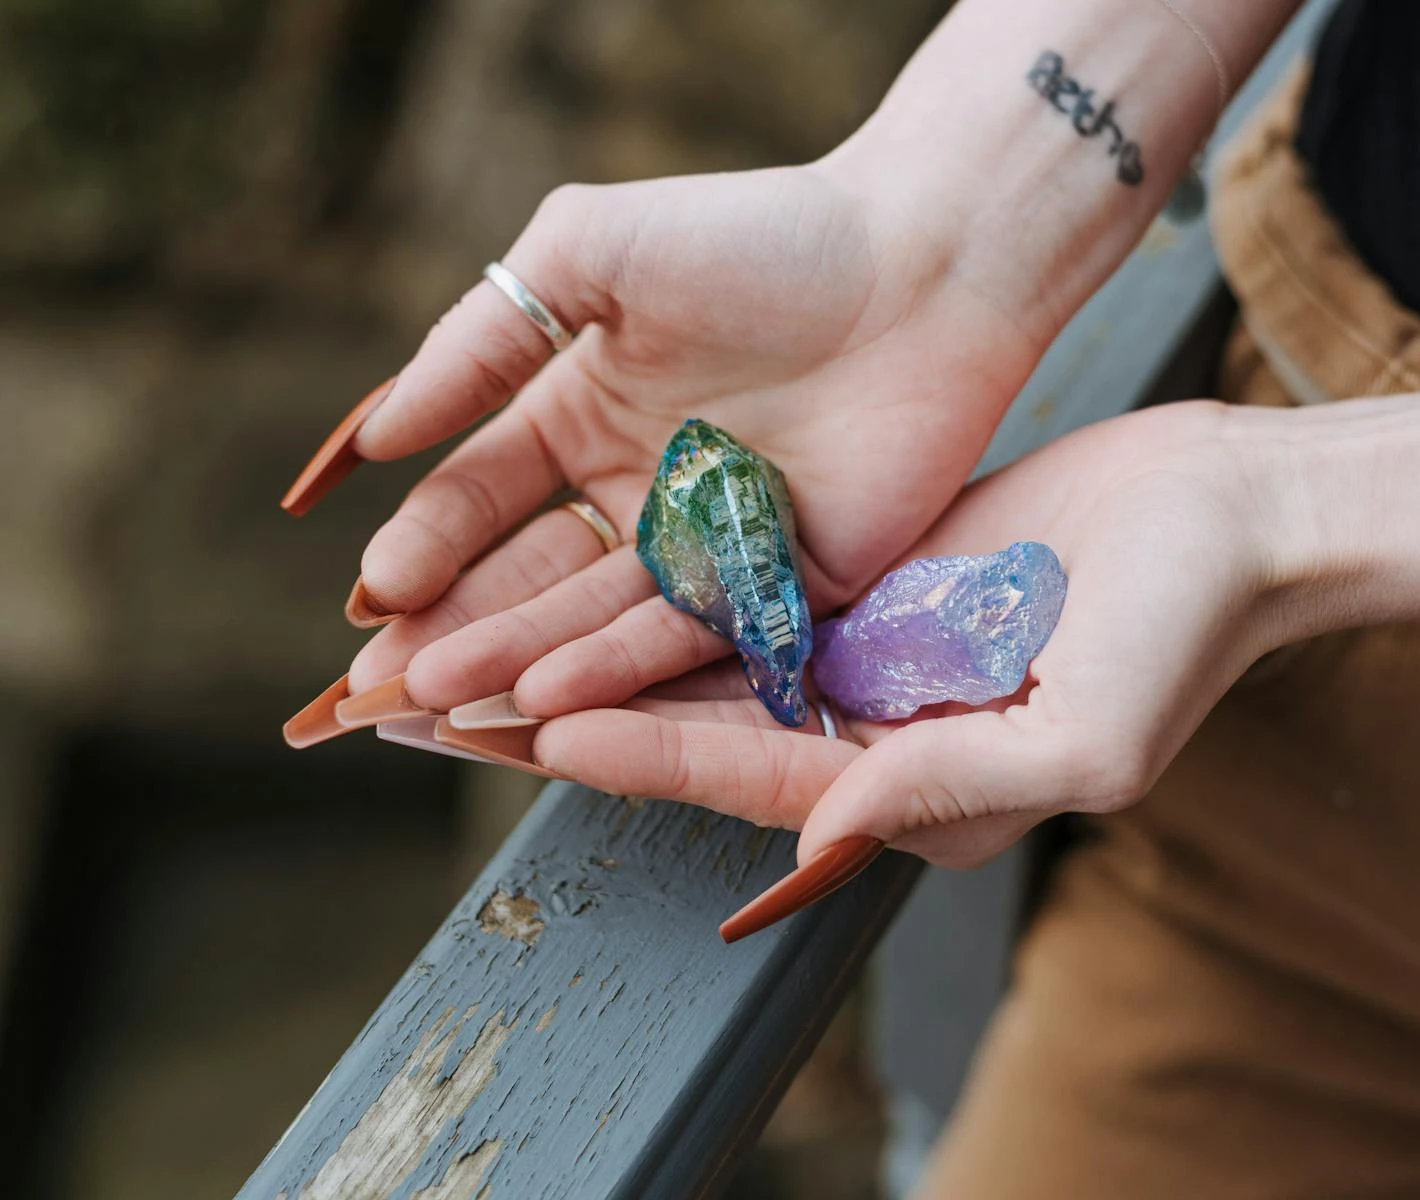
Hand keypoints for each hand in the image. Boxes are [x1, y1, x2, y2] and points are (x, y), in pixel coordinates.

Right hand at [325, 160, 1045, 704]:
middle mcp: (643, 491)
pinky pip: (694, 640)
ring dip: (520, 660)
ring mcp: (714, 546)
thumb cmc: (762, 236)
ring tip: (445, 696)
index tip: (374, 593)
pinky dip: (620, 670)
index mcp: (590, 412)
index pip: (483, 498)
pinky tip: (548, 697)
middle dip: (456, 626)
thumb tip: (377, 434)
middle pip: (530, 576)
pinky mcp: (788, 587)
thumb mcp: (591, 255)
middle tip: (386, 684)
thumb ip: (481, 342)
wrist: (923, 263)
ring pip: (598, 620)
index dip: (425, 544)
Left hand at [522, 402, 1294, 868]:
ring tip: (492, 638)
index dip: (655, 755)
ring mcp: (870, 664)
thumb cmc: (1185, 631)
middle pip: (707, 734)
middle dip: (588, 718)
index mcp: (920, 799)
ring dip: (605, 652)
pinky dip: (672, 586)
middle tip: (462, 699)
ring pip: (711, 664)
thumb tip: (821, 835)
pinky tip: (591, 560)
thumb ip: (952, 790)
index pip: (762, 781)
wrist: (1231, 513)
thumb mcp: (1086, 736)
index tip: (547, 724)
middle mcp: (877, 742)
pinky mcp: (870, 589)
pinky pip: (753, 594)